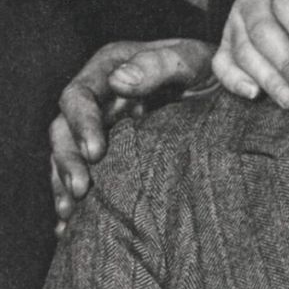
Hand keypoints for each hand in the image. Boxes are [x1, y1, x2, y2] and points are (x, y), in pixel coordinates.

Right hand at [49, 37, 213, 225]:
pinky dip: (71, 198)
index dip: (81, 123)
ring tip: (71, 214)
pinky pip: (80, 176)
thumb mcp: (192, 61)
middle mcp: (98, 98)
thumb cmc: (210, 71)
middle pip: (63, 129)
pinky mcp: (106, 154)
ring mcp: (99, 127)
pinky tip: (69, 227)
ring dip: (63, 183)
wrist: (225, 95)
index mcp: (110, 68)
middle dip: (67, 160)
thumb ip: (158, 65)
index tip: (95, 153)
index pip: (79, 95)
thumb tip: (119, 82)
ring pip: (65, 155)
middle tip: (82, 191)